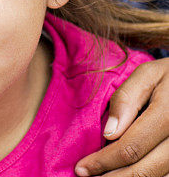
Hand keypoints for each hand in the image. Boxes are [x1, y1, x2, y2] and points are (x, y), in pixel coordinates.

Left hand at [75, 58, 168, 176]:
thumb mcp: (148, 75)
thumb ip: (127, 99)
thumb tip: (109, 132)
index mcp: (168, 115)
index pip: (131, 147)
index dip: (104, 161)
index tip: (81, 168)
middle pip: (144, 171)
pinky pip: (165, 174)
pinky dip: (144, 175)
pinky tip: (123, 173)